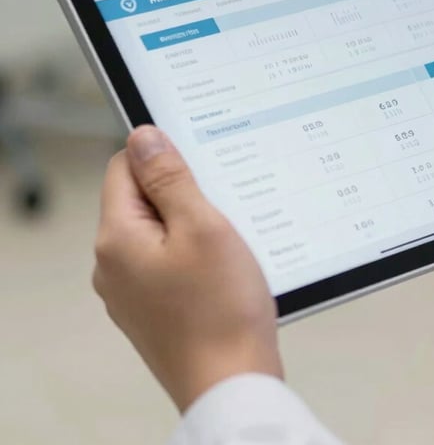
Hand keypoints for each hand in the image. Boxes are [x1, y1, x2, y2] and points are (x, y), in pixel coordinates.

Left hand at [93, 125, 281, 411]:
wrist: (232, 384)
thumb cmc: (221, 310)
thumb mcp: (202, 226)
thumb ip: (170, 178)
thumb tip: (143, 137)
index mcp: (117, 239)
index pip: (124, 167)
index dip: (163, 156)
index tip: (201, 165)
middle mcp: (113, 265)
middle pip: (141, 199)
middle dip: (183, 193)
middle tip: (222, 207)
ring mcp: (131, 290)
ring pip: (159, 230)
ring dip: (192, 224)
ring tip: (228, 242)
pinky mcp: (153, 307)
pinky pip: (168, 261)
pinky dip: (194, 253)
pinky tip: (223, 268)